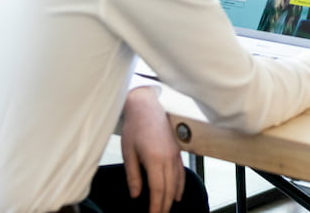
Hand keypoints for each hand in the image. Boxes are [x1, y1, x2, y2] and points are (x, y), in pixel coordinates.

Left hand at [120, 86, 184, 212]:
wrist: (146, 106)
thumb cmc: (135, 126)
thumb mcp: (128, 152)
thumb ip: (133, 175)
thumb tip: (136, 194)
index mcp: (154, 159)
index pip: (158, 189)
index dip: (156, 205)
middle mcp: (168, 158)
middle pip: (169, 189)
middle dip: (164, 206)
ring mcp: (175, 154)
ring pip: (177, 182)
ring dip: (172, 198)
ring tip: (166, 210)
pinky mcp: (177, 151)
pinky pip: (181, 172)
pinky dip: (180, 186)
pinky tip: (177, 195)